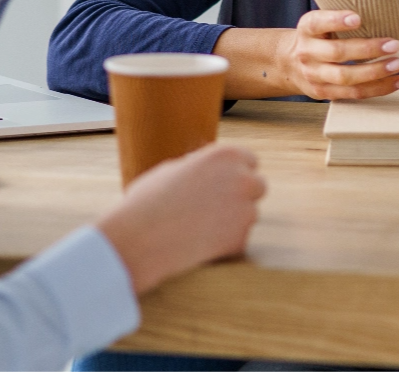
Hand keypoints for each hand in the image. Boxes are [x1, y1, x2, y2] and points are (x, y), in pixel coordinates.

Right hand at [95, 143, 264, 294]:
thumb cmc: (148, 200)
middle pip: (258, 186)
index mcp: (225, 155)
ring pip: (249, 215)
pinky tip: (197, 244)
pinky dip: (224, 245)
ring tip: (198, 227)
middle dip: (243, 195)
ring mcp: (245, 211)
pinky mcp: (241, 241)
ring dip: (233, 221)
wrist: (140, 237)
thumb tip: (210, 172)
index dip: (236, 172)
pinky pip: (237, 241)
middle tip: (219, 206)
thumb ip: (201, 168)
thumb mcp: (173, 169)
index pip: (249, 160)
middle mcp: (242, 179)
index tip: (226, 182)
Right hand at [282, 5, 398, 99]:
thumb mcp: (326, 18)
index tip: (358, 17)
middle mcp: (307, 52)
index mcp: (307, 28)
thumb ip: (360, 7)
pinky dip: (379, 89)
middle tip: (394, 44)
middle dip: (367, 50)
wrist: (289, 63)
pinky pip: (354, 94)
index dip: (336, 20)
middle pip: (337, 53)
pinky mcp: (324, 93)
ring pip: (346, 77)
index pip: (317, 22)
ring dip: (375, 72)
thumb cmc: (320, 36)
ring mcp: (315, 75)